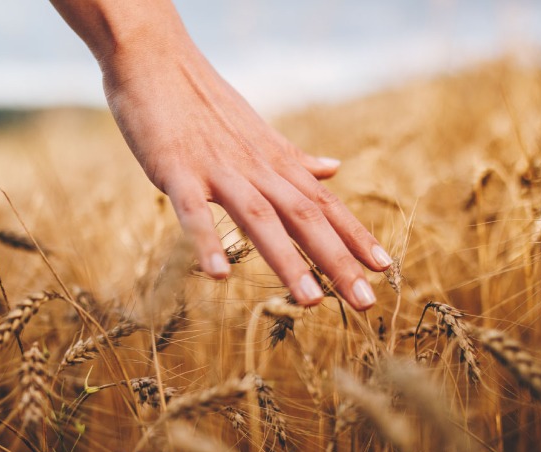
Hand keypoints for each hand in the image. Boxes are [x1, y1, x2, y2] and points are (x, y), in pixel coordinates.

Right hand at [99, 39, 390, 309]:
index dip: (355, 235)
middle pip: (304, 216)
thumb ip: (293, 158)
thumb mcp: (257, 132)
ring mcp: (216, 169)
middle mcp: (255, 167)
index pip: (324, 203)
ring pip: (259, 218)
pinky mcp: (176, 169)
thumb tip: (334, 168)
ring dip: (286, 260)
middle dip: (336, 260)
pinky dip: (207, 240)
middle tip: (365, 301)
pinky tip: (218, 276)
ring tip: (310, 301)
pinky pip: (193, 210)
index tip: (385, 269)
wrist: (156, 60)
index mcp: (274, 161)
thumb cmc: (203, 101)